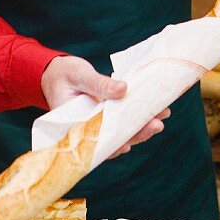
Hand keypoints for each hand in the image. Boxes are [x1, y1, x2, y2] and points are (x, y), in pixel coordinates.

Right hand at [41, 54, 170, 158]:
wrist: (56, 73)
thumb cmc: (63, 75)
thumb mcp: (79, 75)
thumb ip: (99, 84)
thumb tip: (123, 90)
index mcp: (74, 126)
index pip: (96, 141)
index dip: (112, 145)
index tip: (128, 144)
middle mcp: (89, 130)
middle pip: (114, 139)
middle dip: (137, 133)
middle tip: (157, 124)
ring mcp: (100, 124)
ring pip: (123, 130)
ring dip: (142, 125)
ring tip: (163, 114)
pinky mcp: (108, 116)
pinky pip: (124, 119)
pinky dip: (138, 115)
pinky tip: (155, 109)